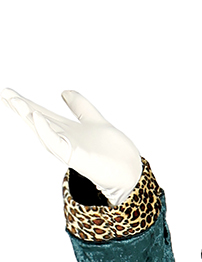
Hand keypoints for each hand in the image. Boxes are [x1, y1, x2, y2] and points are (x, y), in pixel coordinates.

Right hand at [1, 86, 141, 204]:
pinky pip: (58, 144)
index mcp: (66, 130)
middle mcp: (64, 140)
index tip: (7, 92)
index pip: (41, 114)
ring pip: (44, 132)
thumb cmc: (111, 151)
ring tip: (16, 102)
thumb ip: (80, 105)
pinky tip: (37, 118)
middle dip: (20, 109)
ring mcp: (69, 149)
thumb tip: (64, 91)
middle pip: (38, 122)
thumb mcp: (93, 119)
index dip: (25, 103)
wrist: (128, 170)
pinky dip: (46, 132)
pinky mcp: (77, 157)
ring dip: (29, 117)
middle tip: (5, 94)